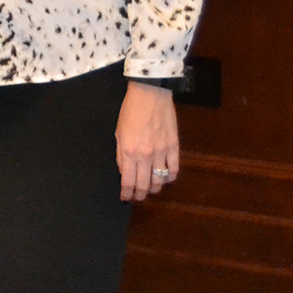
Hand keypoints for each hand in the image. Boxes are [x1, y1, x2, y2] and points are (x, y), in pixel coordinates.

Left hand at [117, 80, 180, 201]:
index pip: (128, 181)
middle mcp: (146, 156)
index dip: (127, 193)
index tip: (126, 198)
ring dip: (155, 188)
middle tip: (139, 197)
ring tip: (151, 190)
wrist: (150, 94)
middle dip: (141, 194)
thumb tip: (124, 172)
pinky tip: (166, 179)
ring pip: (160, 180)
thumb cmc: (129, 111)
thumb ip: (121, 154)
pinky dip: (170, 177)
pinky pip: (174, 169)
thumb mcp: (118, 133)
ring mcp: (162, 152)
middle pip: (144, 184)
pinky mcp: (174, 147)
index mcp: (129, 152)